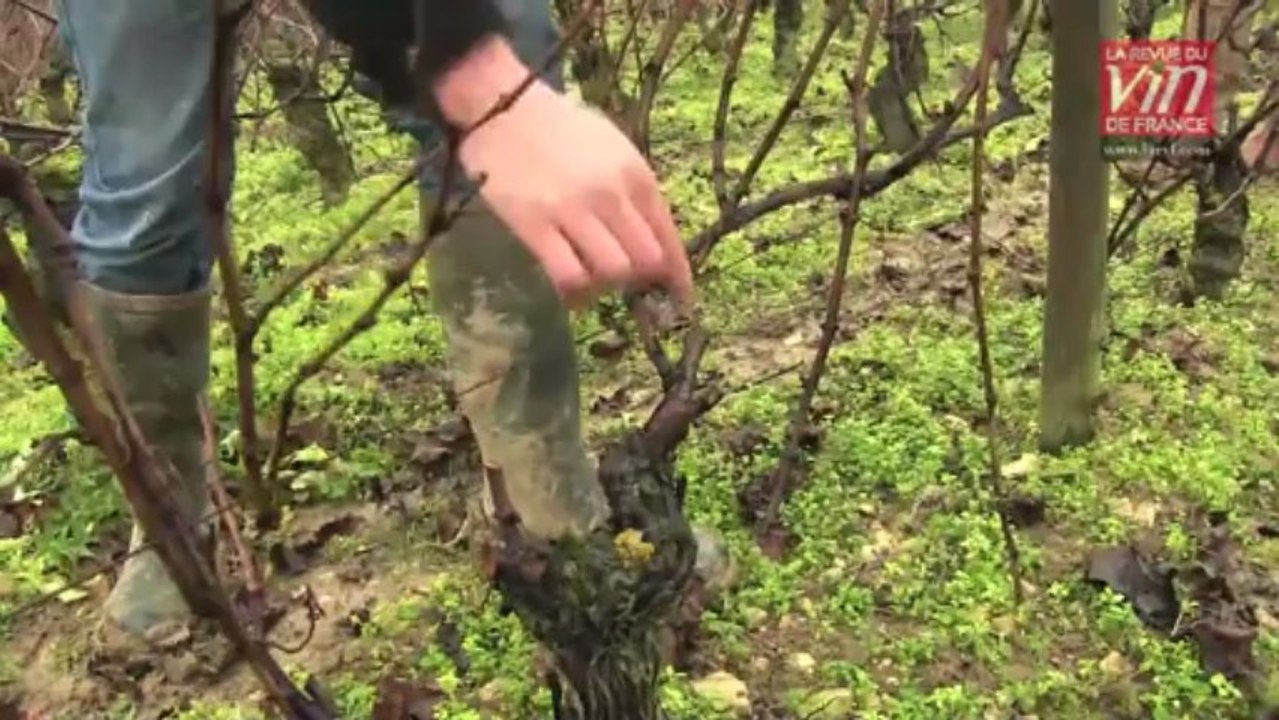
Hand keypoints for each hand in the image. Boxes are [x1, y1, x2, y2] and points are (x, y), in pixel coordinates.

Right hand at [434, 38, 692, 309]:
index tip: (679, 296)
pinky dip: (575, 293)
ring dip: (606, 286)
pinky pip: (569, 275)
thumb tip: (655, 239)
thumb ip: (635, 190)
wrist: (503, 106)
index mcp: (635, 174)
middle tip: (624, 285)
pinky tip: (570, 292)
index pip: (668, 236)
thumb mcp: (613, 148)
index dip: (677, 274)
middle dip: (640, 281)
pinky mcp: (535, 224)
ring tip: (593, 281)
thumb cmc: (560, 126)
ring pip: (613, 272)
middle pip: (646, 260)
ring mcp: (573, 209)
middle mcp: (611, 193)